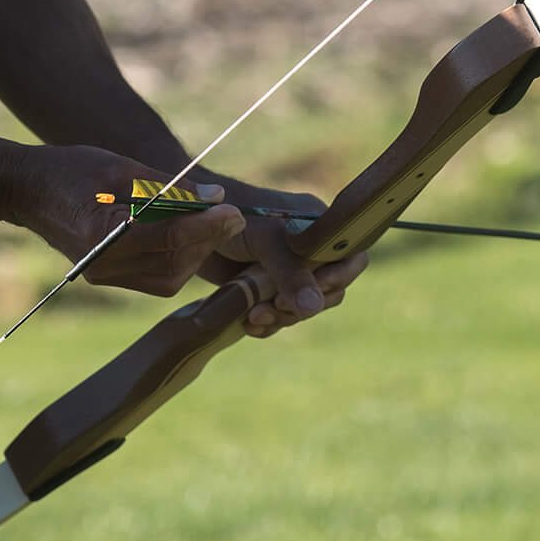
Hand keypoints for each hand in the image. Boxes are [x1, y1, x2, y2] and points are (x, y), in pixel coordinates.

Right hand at [0, 140, 244, 296]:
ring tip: (209, 223)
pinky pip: (155, 279)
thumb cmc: (71, 169)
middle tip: (231, 216)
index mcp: (101, 234)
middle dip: (207, 240)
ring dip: (196, 252)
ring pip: (170, 277)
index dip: (208, 226)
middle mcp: (103, 264)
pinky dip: (178, 259)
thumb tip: (215, 196)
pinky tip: (186, 236)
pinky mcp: (107, 277)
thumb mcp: (121, 167)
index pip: (170, 238)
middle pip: (174, 263)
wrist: (26, 191)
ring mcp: (104, 275)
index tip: (235, 211)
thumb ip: (170, 186)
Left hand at [190, 177, 370, 338]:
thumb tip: (314, 307)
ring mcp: (287, 272)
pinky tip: (247, 323)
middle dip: (303, 305)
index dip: (339, 278)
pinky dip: (266, 324)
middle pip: (329, 291)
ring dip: (281, 318)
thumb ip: (291, 273)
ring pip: (303, 308)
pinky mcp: (264, 289)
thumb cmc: (231, 216)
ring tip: (254, 316)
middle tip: (274, 305)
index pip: (351, 257)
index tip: (314, 289)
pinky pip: (279, 316)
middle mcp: (308, 250)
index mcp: (319, 227)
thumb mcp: (266, 241)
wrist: (188, 224)